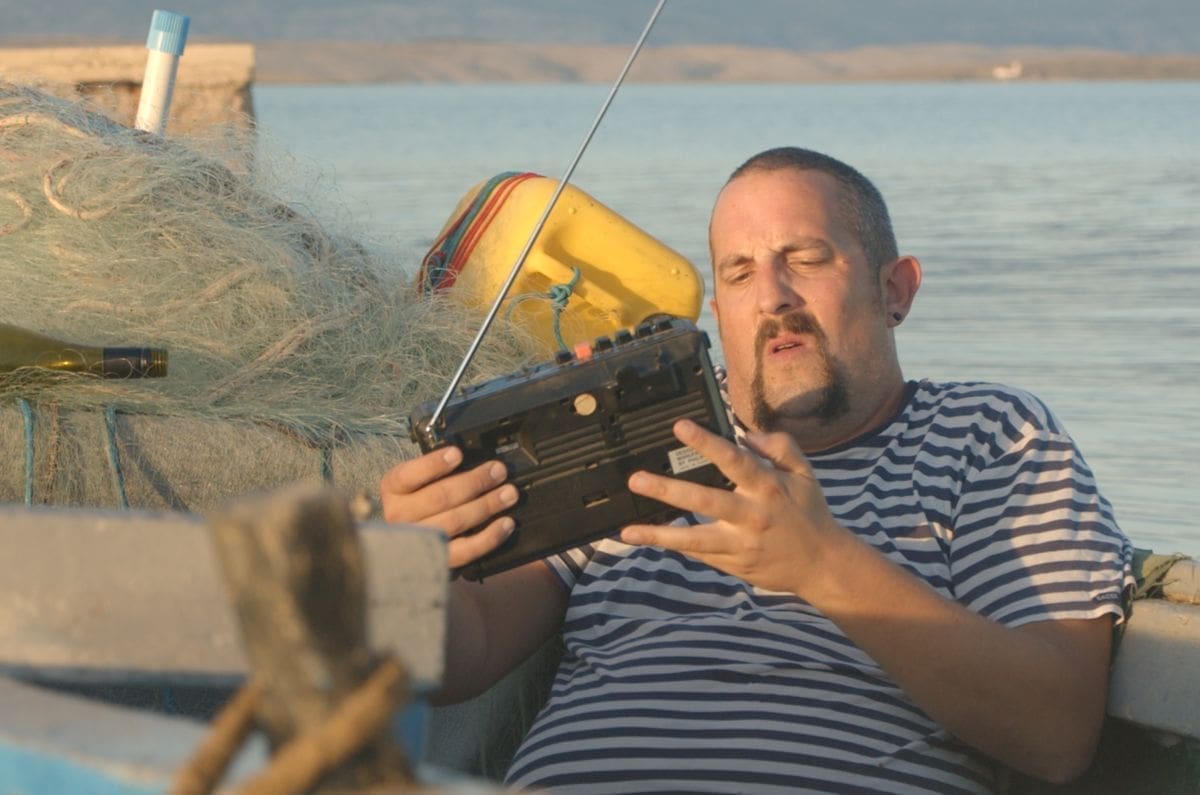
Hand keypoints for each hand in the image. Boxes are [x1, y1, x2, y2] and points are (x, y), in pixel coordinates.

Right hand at [379, 447, 518, 569]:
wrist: (412, 542)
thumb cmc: (421, 499)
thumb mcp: (420, 479)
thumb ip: (438, 470)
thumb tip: (474, 458)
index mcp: (393, 489)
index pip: (408, 475)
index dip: (433, 464)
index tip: (458, 454)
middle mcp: (400, 515)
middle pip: (440, 497)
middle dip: (474, 482)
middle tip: (498, 471)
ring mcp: (418, 540)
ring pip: (455, 521)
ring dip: (487, 505)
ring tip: (509, 494)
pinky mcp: (438, 559)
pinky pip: (466, 550)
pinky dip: (490, 537)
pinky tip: (506, 523)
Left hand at [622, 419, 844, 594]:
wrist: (822, 564)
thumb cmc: (809, 512)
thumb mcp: (804, 473)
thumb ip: (779, 446)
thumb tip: (745, 435)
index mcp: (767, 486)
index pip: (733, 460)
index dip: (706, 443)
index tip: (679, 426)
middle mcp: (751, 515)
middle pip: (705, 500)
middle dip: (668, 490)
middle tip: (636, 479)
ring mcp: (741, 544)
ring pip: (695, 539)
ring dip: (660, 534)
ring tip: (629, 531)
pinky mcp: (734, 564)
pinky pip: (699, 554)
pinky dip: (673, 546)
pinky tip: (646, 540)